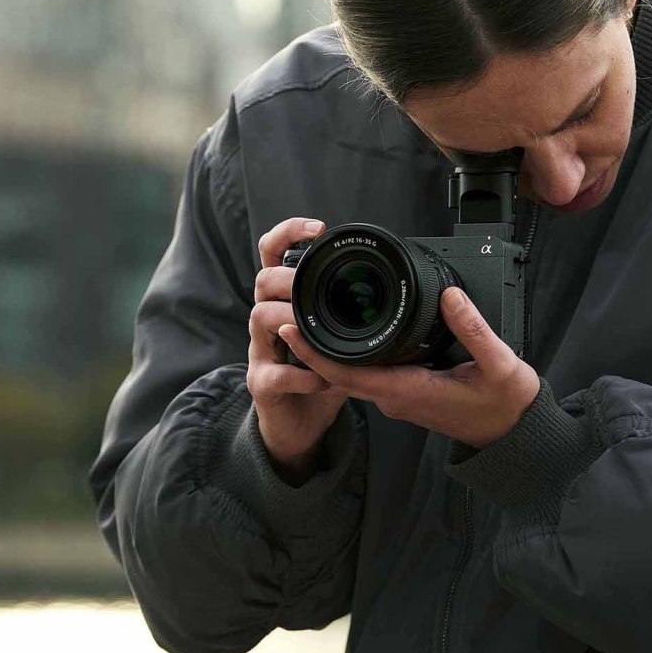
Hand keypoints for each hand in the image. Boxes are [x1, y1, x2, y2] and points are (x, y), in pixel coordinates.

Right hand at [246, 216, 350, 483]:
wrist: (300, 424)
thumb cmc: (320, 375)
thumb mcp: (340, 336)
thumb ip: (354, 311)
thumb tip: (392, 285)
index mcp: (286, 301)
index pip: (274, 254)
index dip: (289, 234)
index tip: (318, 228)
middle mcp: (267, 320)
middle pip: (262, 279)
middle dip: (288, 277)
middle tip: (313, 287)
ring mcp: (261, 351)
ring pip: (259, 317)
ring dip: (291, 321)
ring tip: (316, 332)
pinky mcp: (262, 384)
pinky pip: (275, 373)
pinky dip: (301, 374)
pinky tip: (321, 378)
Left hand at [278, 286, 539, 448]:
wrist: (515, 434)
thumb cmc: (506, 403)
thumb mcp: (498, 363)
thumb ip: (472, 328)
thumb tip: (448, 295)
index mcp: (408, 391)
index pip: (346, 374)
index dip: (314, 353)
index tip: (292, 327)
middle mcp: (396, 398)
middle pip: (340, 373)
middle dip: (312, 346)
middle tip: (292, 311)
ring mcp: (400, 398)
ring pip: (352, 374)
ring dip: (329, 351)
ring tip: (312, 316)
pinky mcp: (407, 394)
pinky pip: (369, 375)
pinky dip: (351, 356)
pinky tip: (350, 332)